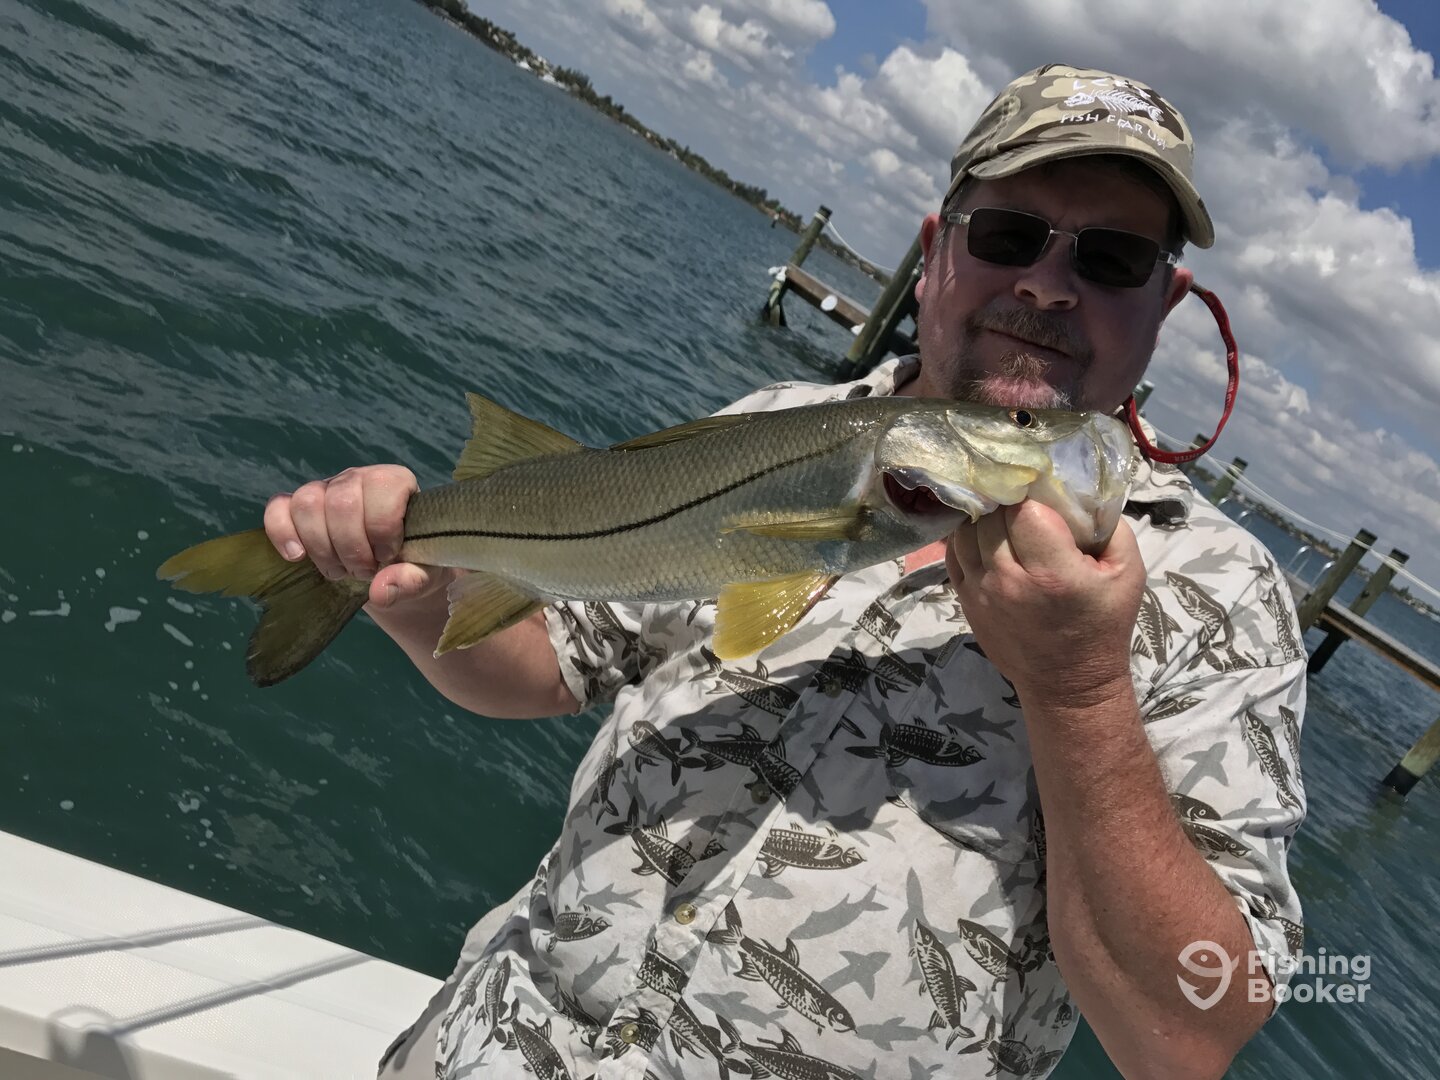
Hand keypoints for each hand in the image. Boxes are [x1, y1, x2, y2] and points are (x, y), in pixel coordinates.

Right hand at [263, 465, 451, 609]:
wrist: (390, 570)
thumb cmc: (412, 563)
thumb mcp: (425, 574)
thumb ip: (411, 580)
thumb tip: (381, 589)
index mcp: (395, 482)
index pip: (381, 491)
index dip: (382, 531)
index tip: (388, 556)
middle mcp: (358, 478)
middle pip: (341, 503)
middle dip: (351, 548)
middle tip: (364, 571)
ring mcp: (326, 489)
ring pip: (308, 503)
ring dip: (322, 547)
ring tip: (340, 570)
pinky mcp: (298, 506)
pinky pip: (278, 508)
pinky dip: (282, 533)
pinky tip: (297, 556)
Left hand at [946, 500, 1144, 707]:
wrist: (1067, 681)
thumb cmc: (1102, 625)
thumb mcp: (1127, 573)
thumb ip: (1108, 526)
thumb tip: (1078, 492)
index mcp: (1053, 573)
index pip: (1025, 511)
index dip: (1035, 500)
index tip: (1046, 502)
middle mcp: (1010, 581)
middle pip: (993, 518)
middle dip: (1011, 507)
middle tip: (1028, 509)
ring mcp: (981, 592)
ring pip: (967, 532)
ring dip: (986, 520)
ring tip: (1007, 523)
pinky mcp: (965, 601)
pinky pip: (954, 554)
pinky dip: (966, 539)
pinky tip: (986, 538)